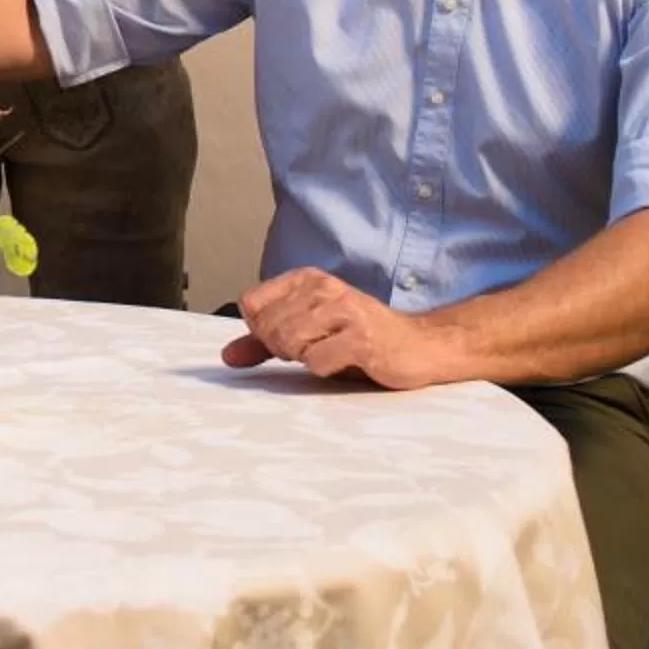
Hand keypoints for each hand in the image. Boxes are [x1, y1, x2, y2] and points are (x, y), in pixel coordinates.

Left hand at [221, 269, 454, 388]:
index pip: (251, 302)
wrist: (420, 346)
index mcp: (306, 279)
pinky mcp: (362, 339)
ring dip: (303, 357)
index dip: (261, 329)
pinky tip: (346, 362)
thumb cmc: (360, 338)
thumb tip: (227, 356)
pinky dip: (325, 369)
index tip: (288, 336)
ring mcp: (345, 311)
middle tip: (315, 348)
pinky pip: (316, 361)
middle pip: (267, 326)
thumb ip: (264, 341)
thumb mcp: (309, 332)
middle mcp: (324, 287)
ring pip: (288, 341)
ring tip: (329, 353)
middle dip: (283, 348)